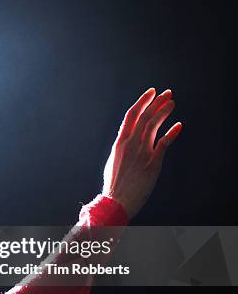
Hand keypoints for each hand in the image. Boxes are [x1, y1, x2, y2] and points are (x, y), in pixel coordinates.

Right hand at [102, 87, 181, 218]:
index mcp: (119, 143)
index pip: (131, 116)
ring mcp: (141, 152)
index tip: (151, 93)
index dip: (142, 102)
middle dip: (156, 103)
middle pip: (144, 117)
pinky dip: (172, 132)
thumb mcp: (114, 162)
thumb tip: (127, 142)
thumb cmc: (115, 185)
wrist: (116, 200)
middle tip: (166, 93)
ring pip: (153, 125)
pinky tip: (178, 125)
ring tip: (172, 103)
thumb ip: (123, 150)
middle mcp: (130, 144)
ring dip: (164, 112)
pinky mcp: (152, 162)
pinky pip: (164, 143)